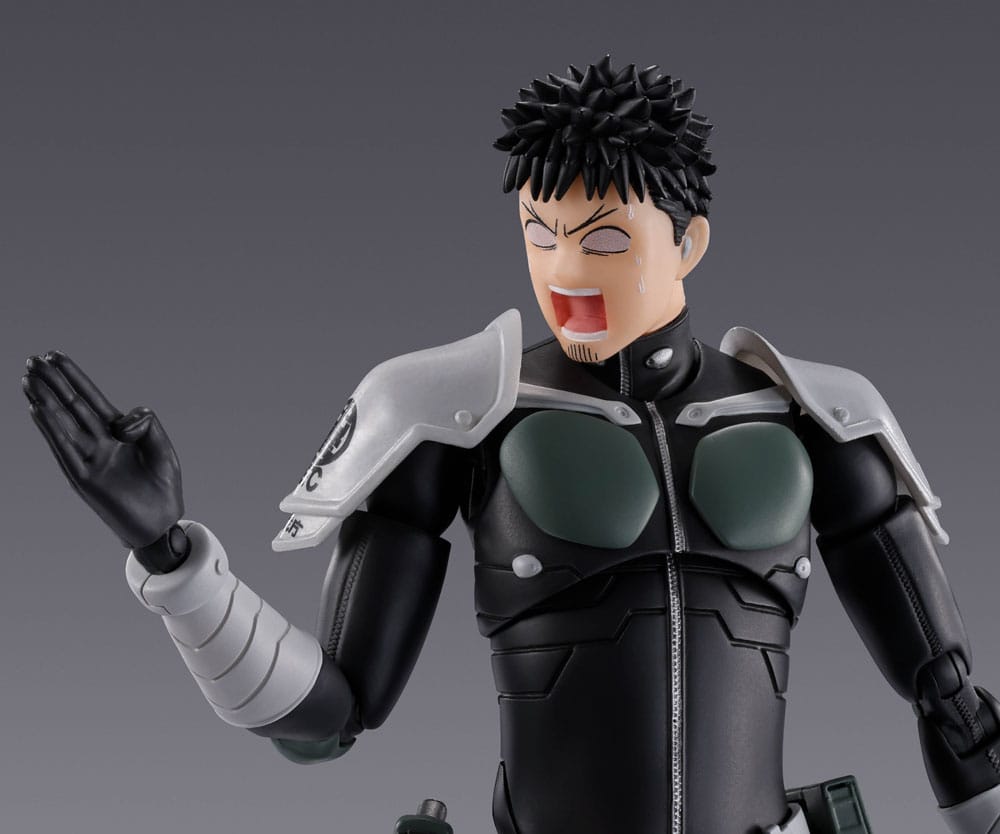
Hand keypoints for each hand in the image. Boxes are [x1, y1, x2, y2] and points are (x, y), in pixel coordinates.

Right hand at [22, 351, 183, 548]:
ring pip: (63, 424)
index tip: (54, 355)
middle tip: (32, 360)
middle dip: (53, 383)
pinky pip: (65, 450)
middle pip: (72, 406)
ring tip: (29, 380)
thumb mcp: (162, 448)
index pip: (90, 398)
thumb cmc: (163, 486)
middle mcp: (99, 443)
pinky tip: (38, 409)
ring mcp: (89, 460)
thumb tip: (122, 420)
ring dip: (45, 401)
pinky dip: (51, 429)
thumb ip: (147, 425)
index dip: (74, 377)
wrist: (162, 522)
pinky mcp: (85, 479)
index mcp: (116, 433)